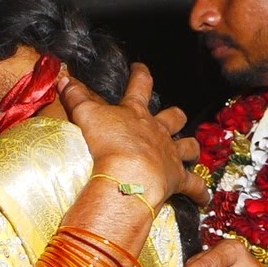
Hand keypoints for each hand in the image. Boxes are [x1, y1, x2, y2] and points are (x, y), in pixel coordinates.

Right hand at [58, 63, 207, 206]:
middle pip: (174, 117)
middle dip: (175, 116)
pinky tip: (204, 198)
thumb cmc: (108, 142)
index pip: (140, 86)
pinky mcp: (177, 179)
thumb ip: (76, 96)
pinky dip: (200, 192)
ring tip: (193, 153)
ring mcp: (170, 155)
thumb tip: (63, 78)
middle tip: (175, 116)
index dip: (140, 75)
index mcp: (136, 114)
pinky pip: (194, 186)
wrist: (129, 174)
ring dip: (191, 149)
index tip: (140, 68)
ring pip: (189, 147)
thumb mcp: (86, 115)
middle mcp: (158, 132)